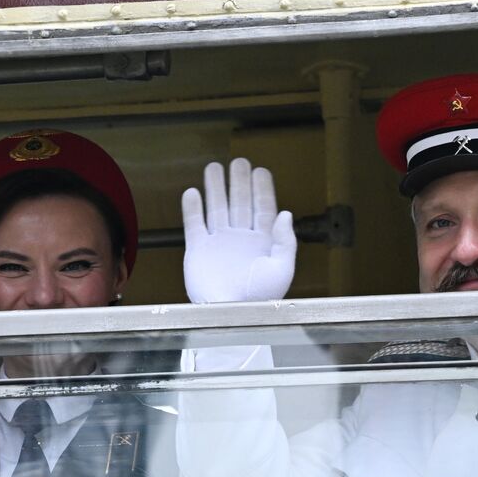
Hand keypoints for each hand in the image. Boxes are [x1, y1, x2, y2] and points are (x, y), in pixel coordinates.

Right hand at [181, 158, 295, 303]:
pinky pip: (194, 225)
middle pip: (240, 203)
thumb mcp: (282, 268)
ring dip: (216, 188)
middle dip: (239, 182)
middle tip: (239, 162)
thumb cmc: (260, 298)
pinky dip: (193, 209)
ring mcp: (218, 244)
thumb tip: (285, 214)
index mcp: (262, 243)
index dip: (262, 189)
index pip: (263, 209)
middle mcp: (240, 240)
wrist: (230, 314)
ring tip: (213, 167)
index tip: (261, 171)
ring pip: (217, 208)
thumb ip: (285, 241)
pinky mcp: (198, 251)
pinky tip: (192, 192)